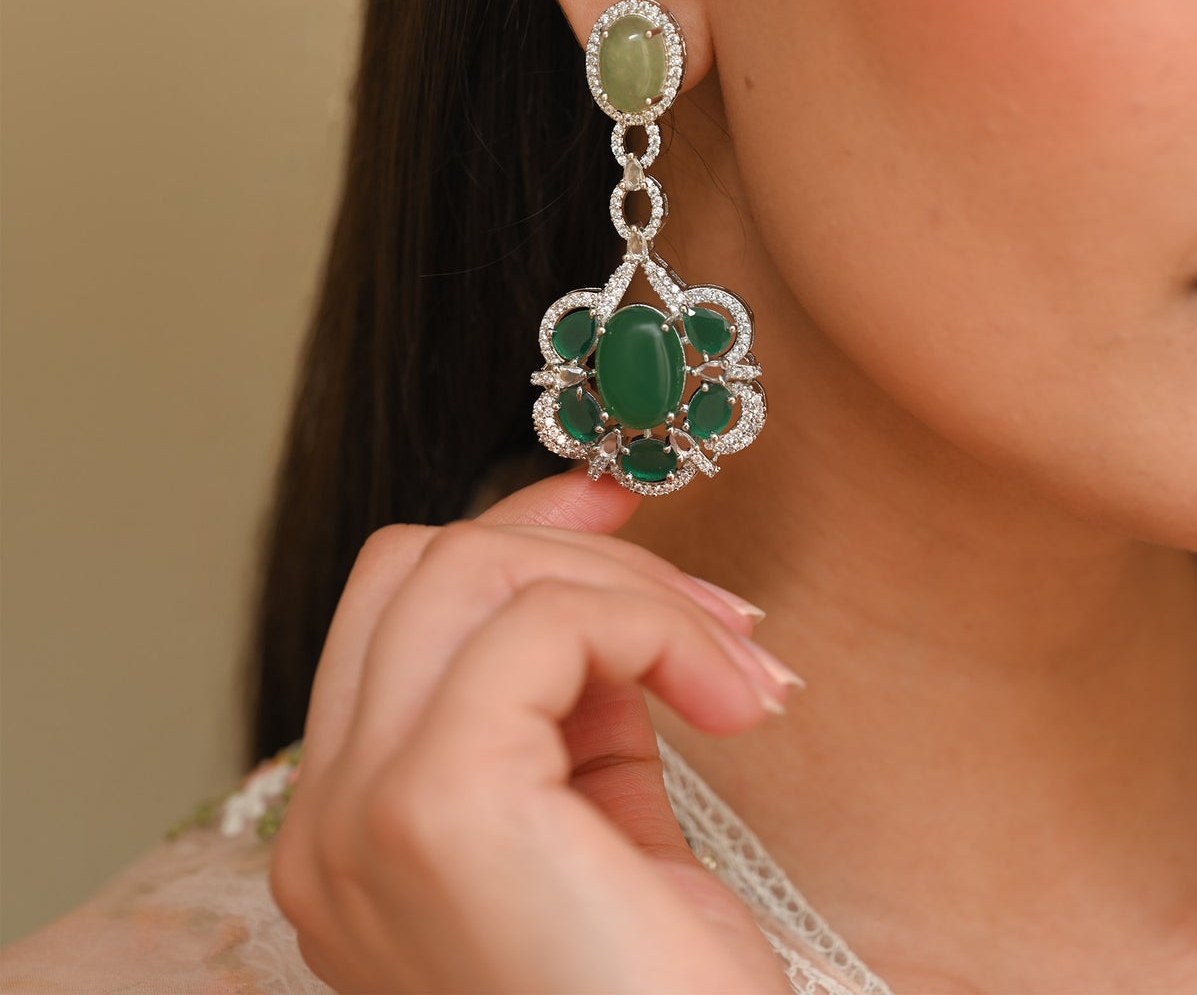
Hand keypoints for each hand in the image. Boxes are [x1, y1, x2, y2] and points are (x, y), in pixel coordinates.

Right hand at [268, 465, 798, 994]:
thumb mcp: (604, 823)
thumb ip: (577, 702)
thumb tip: (604, 557)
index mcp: (350, 829)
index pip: (398, 605)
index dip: (514, 529)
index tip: (619, 500)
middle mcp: (323, 822)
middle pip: (422, 564)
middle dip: (582, 551)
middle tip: (719, 615)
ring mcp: (360, 814)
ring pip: (469, 566)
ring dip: (631, 587)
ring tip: (738, 670)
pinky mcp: (433, 805)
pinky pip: (542, 622)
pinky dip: (652, 626)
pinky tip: (735, 703)